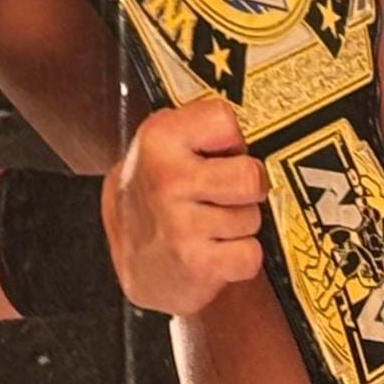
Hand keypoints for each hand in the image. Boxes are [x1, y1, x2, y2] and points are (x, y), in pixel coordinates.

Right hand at [100, 97, 266, 317]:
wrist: (131, 256)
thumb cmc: (154, 193)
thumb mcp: (161, 143)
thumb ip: (199, 124)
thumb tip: (249, 123)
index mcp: (159, 138)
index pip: (226, 120)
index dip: (230, 140)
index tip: (218, 154)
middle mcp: (168, 178)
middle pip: (250, 176)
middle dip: (247, 187)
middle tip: (226, 193)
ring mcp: (181, 224)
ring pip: (253, 218)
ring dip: (239, 224)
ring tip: (211, 223)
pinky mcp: (197, 264)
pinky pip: (251, 254)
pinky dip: (239, 257)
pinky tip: (215, 249)